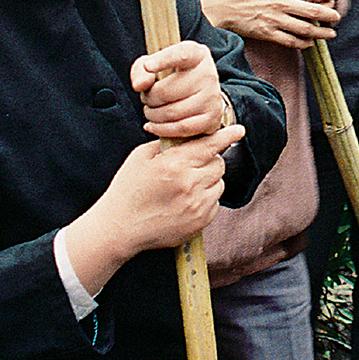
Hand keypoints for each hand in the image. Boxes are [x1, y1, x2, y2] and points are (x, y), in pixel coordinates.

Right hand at [66, 124, 244, 292]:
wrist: (119, 229)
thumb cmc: (127, 191)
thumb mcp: (140, 157)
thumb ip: (167, 144)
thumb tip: (187, 136)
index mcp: (174, 164)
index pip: (210, 145)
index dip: (226, 136)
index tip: (239, 130)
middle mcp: (190, 184)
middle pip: (218, 163)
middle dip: (207, 161)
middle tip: (188, 166)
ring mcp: (197, 205)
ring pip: (219, 183)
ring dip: (207, 180)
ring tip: (185, 186)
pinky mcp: (201, 222)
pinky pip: (215, 202)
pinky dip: (205, 198)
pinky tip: (185, 202)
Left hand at [131, 41, 226, 139]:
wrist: (200, 94)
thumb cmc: (173, 77)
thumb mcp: (156, 65)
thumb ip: (141, 69)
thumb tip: (140, 84)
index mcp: (196, 54)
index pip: (181, 55)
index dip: (162, 60)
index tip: (147, 66)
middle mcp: (208, 73)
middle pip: (166, 91)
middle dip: (148, 98)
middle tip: (146, 99)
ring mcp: (212, 96)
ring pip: (172, 112)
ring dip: (153, 115)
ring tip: (150, 111)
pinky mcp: (212, 116)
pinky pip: (181, 127)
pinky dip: (161, 129)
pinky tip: (152, 125)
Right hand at [197, 0, 338, 48]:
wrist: (215, 6)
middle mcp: (280, 2)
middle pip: (313, 10)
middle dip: (329, 15)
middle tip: (336, 17)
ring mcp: (274, 19)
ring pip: (305, 28)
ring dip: (321, 32)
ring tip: (330, 34)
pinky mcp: (266, 33)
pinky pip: (290, 41)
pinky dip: (303, 43)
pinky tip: (309, 43)